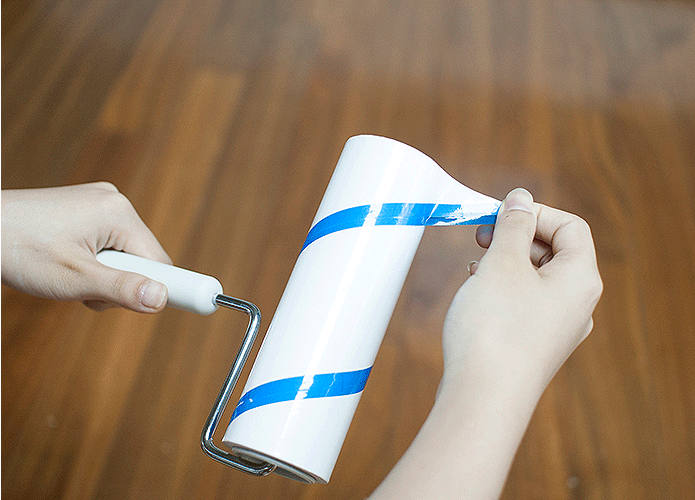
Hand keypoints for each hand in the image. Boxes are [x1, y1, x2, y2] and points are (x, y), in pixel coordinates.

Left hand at [1, 182, 171, 312]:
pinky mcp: (84, 210)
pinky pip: (105, 244)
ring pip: (121, 254)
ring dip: (102, 275)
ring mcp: (98, 204)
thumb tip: (160, 299)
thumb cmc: (18, 249)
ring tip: (66, 275)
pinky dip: (91, 262)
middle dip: (119, 282)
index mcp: (118, 212)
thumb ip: (120, 289)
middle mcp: (113, 202)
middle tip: (85, 291)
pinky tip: (64, 262)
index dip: (164, 286)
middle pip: (141, 258)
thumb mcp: (74, 279)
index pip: (159, 261)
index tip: (182, 304)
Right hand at [369, 189, 601, 498]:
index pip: (570, 227)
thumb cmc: (495, 329)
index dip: (535, 213)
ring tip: (475, 267)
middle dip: (516, 237)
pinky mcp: (534, 345)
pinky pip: (524, 304)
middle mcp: (577, 304)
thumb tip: (521, 198)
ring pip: (535, 278)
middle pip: (554, 251)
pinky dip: (502, 289)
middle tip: (480, 236)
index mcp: (580, 279)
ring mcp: (557, 328)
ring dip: (505, 263)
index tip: (498, 215)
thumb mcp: (503, 263)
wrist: (483, 399)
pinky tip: (476, 294)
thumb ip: (514, 226)